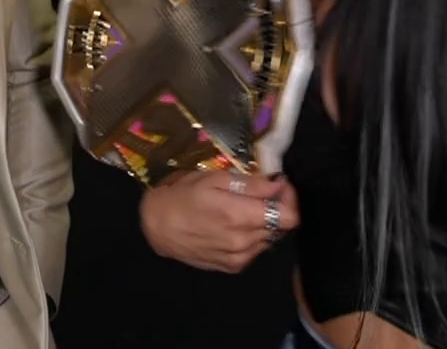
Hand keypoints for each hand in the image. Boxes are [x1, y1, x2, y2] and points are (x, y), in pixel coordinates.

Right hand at [140, 170, 298, 273]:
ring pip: (270, 239)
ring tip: (244, 209)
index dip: (289, 199)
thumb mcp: (213, 179)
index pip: (290, 217)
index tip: (279, 185)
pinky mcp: (232, 267)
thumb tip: (279, 184)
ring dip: (264, 223)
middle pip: (282, 227)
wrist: (156, 226)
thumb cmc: (183, 195)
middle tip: (261, 194)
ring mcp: (239, 257)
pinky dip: (252, 237)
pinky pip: (255, 251)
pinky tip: (234, 226)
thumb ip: (250, 184)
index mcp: (240, 216)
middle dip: (277, 208)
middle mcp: (244, 241)